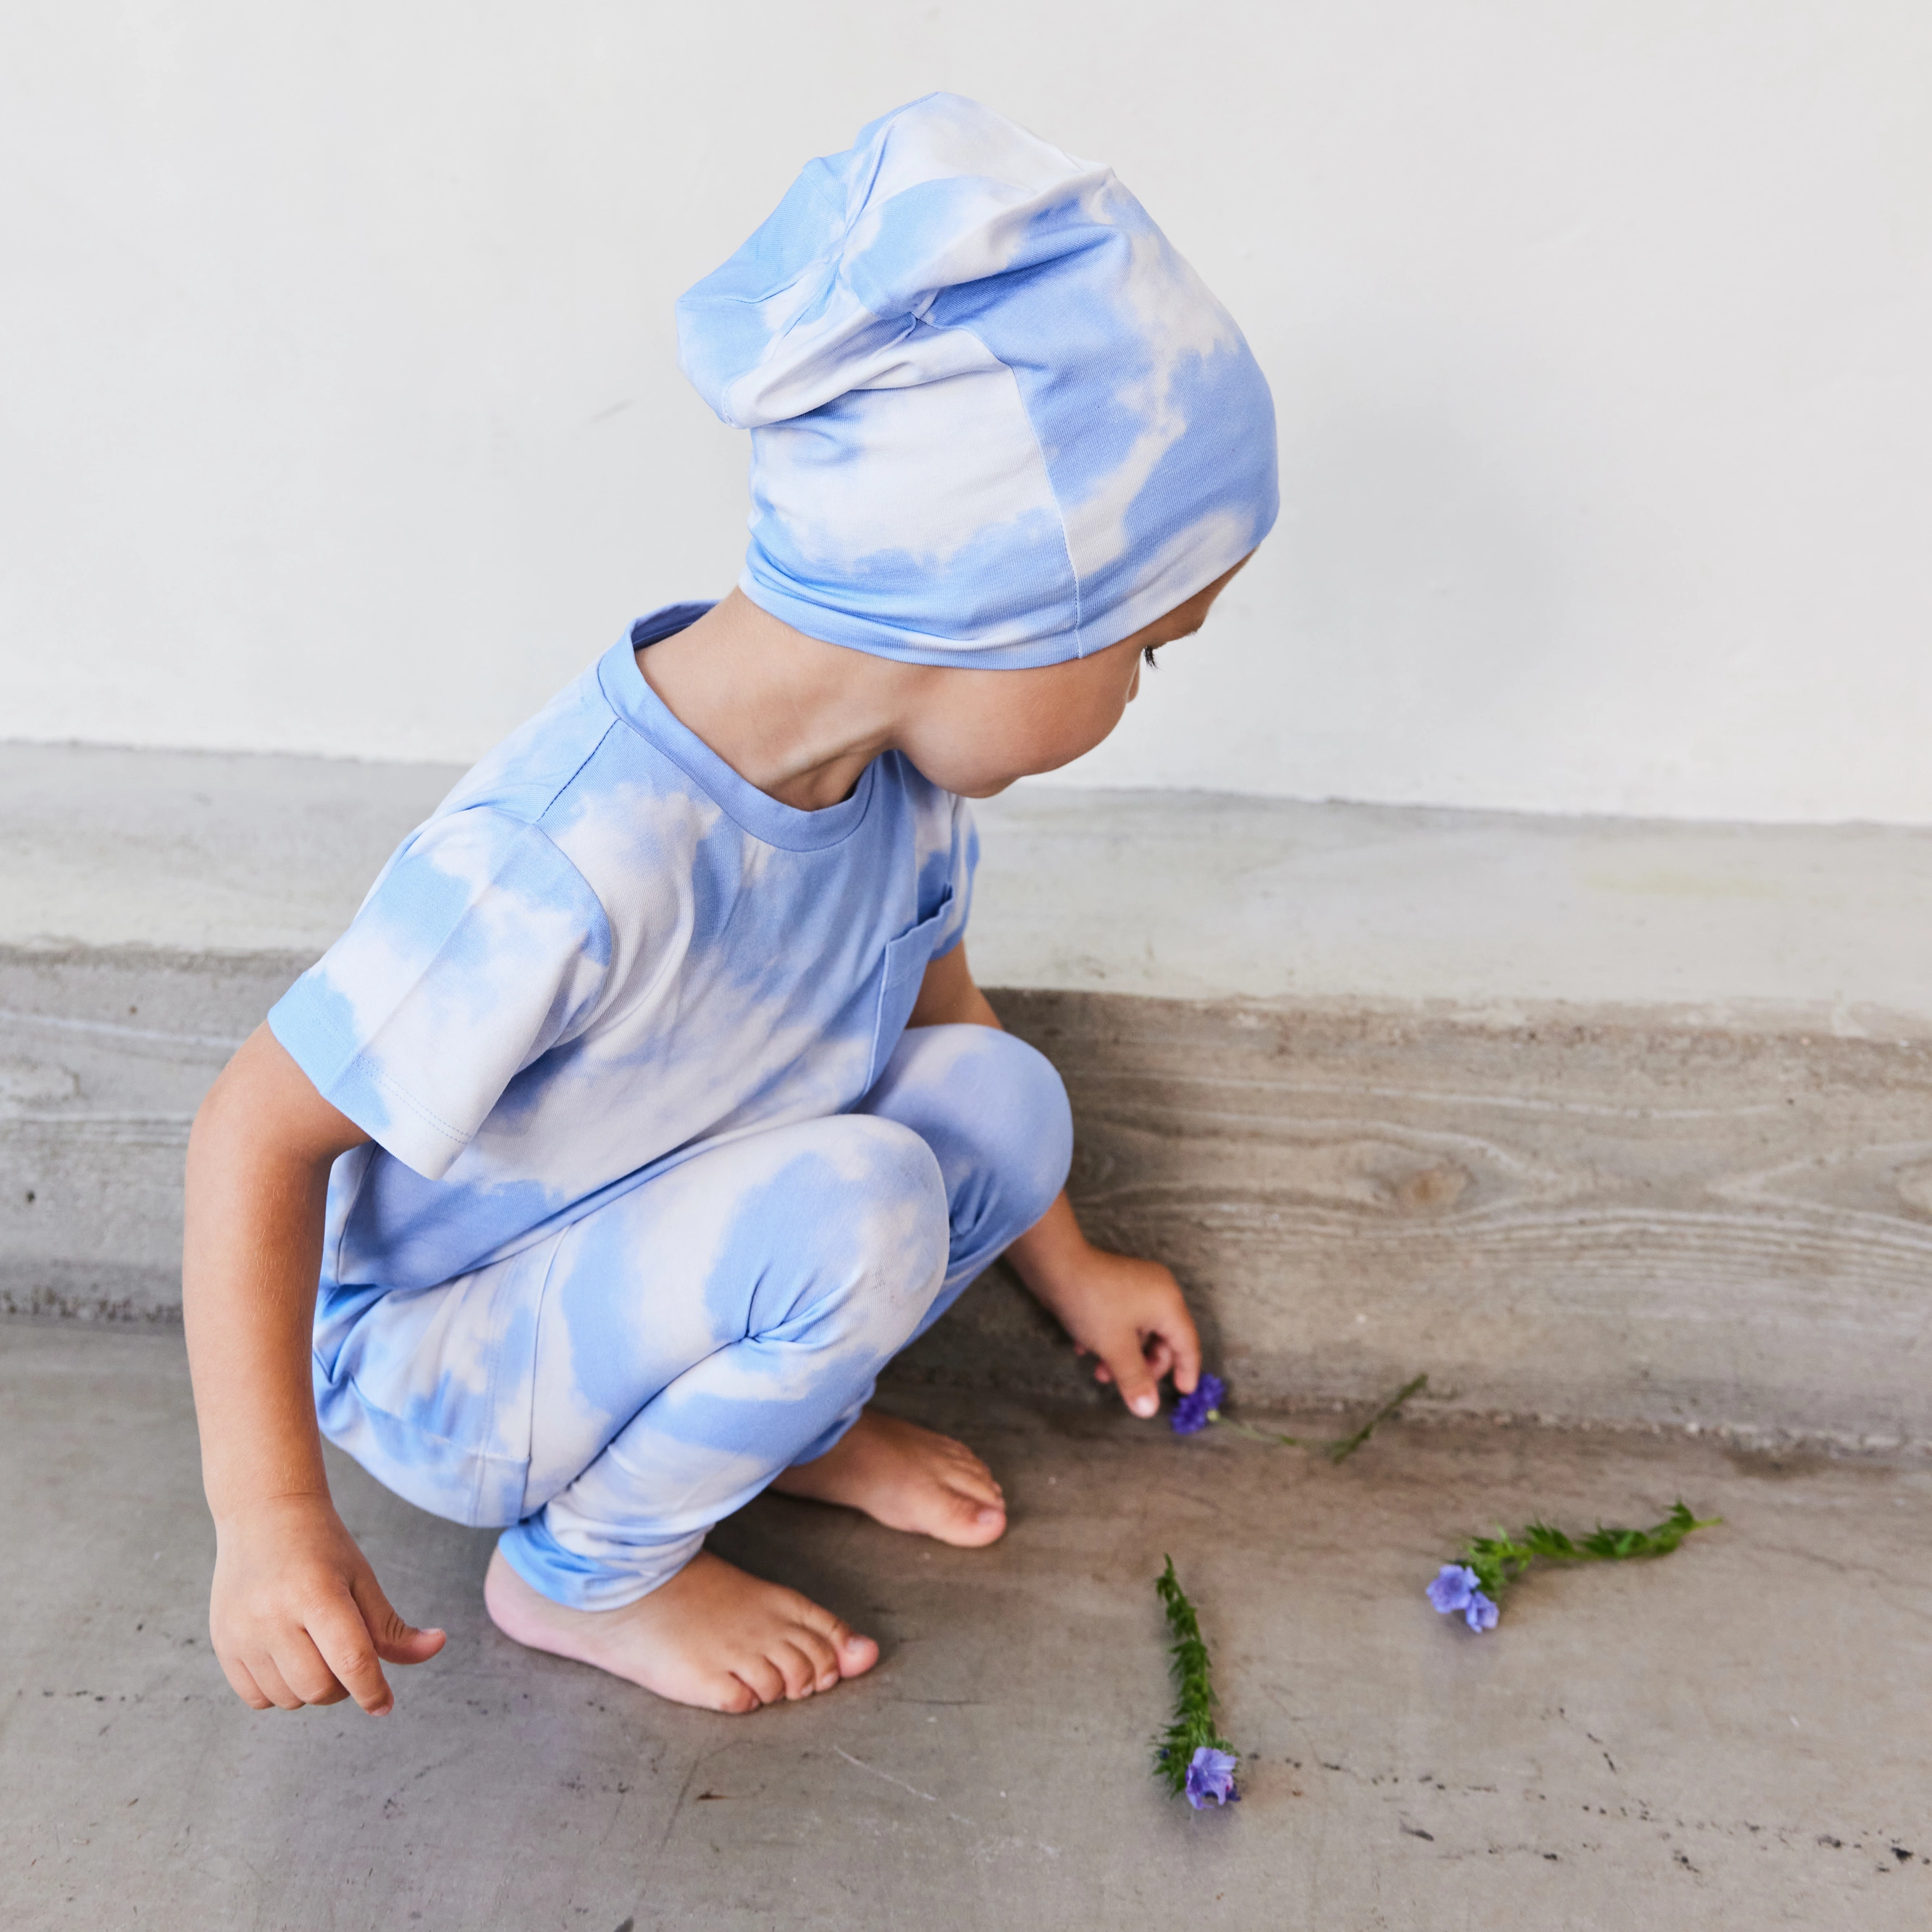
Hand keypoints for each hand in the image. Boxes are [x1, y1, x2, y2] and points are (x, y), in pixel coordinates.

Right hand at [209, 1493, 445, 1714]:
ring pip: (289, 1699)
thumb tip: (436, 1647)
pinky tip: (288, 1658)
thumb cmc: (321, 1546)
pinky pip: (257, 1699)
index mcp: (316, 1593)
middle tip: (347, 1659)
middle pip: (319, 1688)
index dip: (373, 1690)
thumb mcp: (361, 1578)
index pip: (351, 1660)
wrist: (263, 1516)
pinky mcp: (222, 1645)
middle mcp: (273, 1616)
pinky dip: (280, 1691)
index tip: (384, 1704)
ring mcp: (242, 1633)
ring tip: (316, 1651)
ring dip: (311, 1690)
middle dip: (344, 1687)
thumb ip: (392, 1625)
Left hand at [1030, 1244, 1203, 1420]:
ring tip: (1099, 1373)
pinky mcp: (1115, 1286)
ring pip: (1139, 1332)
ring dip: (1122, 1356)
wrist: (1055, 1265)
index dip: (1187, 1370)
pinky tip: (1084, 1348)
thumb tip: (1149, 1410)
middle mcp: (1158, 1292)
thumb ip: (1135, 1380)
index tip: (1183, 1392)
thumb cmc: (1093, 1304)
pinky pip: (1122, 1319)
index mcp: (1168, 1304)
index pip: (1188, 1343)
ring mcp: (1136, 1287)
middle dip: (1143, 1367)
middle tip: (1125, 1386)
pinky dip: (1110, 1338)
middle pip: (1163, 1340)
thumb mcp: (1116, 1348)